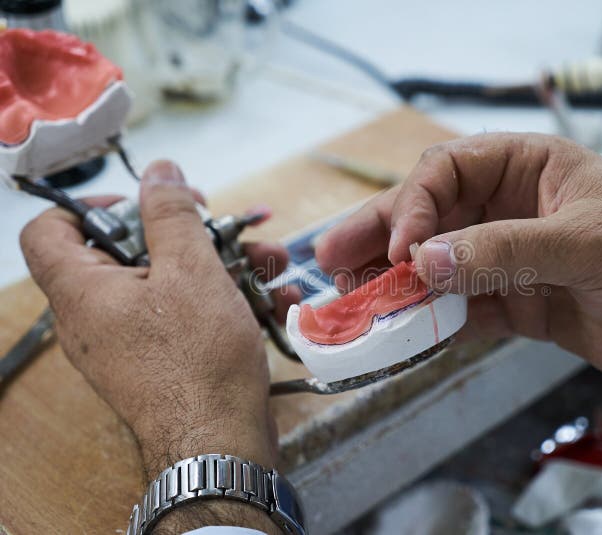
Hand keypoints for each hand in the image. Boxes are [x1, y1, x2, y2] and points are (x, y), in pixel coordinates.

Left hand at [20, 161, 286, 531]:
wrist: (220, 444)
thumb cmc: (197, 359)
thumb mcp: (190, 270)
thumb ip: (171, 214)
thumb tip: (159, 171)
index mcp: (84, 290)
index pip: (52, 229)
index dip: (93, 205)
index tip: (146, 204)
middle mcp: (98, 316)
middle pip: (130, 252)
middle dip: (190, 234)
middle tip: (227, 228)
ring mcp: (131, 341)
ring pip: (170, 283)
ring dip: (224, 265)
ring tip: (272, 264)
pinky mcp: (164, 360)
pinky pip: (186, 316)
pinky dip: (225, 302)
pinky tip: (274, 300)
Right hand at [317, 134, 601, 427]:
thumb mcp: (584, 241)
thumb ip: (502, 251)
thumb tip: (423, 262)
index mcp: (529, 168)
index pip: (449, 171)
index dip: (415, 205)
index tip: (401, 248)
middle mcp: (511, 209)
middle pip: (431, 217)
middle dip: (382, 237)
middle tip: (330, 258)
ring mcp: (511, 259)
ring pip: (440, 266)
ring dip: (397, 283)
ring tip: (351, 299)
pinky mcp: (519, 306)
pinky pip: (463, 310)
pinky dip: (433, 322)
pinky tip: (402, 332)